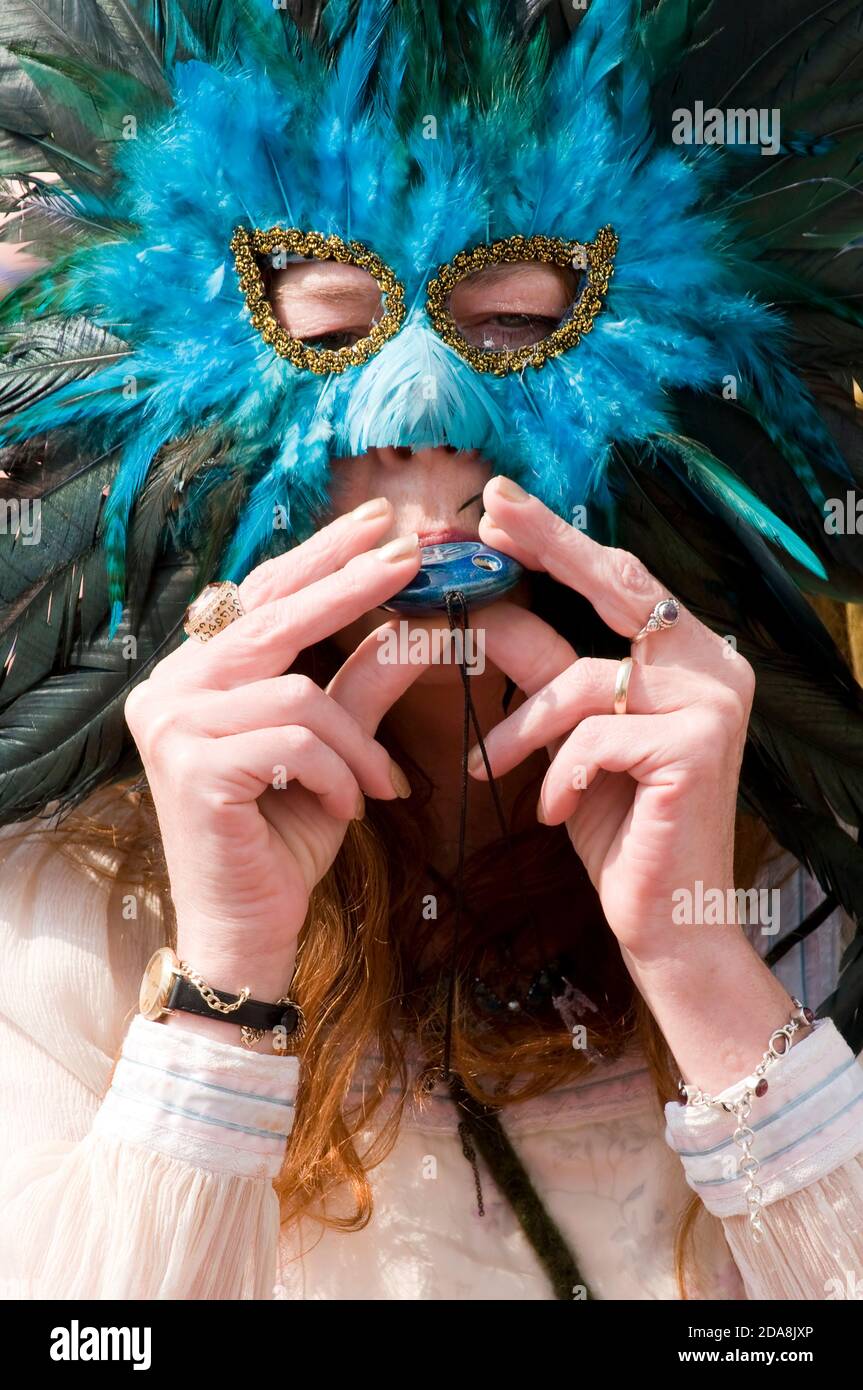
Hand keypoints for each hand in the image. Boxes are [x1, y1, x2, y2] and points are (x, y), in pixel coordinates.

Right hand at [124, 501, 420, 1016]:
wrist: (249, 928)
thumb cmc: (285, 838)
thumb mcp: (334, 750)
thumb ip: (360, 685)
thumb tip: (412, 622)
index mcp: (195, 674)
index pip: (262, 598)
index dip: (321, 559)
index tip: (379, 525)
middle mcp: (167, 686)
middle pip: (274, 618)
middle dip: (351, 585)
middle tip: (411, 555)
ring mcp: (170, 723)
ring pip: (300, 694)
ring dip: (358, 746)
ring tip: (379, 786)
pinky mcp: (190, 765)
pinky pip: (296, 742)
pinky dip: (339, 775)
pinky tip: (347, 810)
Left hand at [468, 478, 804, 1091]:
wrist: (665, 922)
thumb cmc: (620, 829)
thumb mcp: (572, 739)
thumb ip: (544, 673)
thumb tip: (489, 612)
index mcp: (690, 658)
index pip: (618, 581)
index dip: (557, 541)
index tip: (497, 507)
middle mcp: (714, 666)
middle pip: (616, 587)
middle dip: (546, 545)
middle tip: (485, 513)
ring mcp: (714, 704)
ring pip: (581, 682)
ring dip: (519, 730)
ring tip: (489, 771)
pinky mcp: (696, 747)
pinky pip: (591, 738)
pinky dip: (558, 777)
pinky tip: (557, 813)